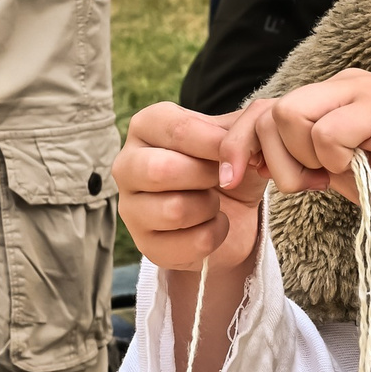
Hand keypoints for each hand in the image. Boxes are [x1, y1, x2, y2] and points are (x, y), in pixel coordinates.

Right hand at [114, 102, 261, 271]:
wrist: (233, 207)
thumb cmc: (227, 161)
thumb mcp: (239, 135)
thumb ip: (243, 130)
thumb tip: (236, 154)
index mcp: (146, 126)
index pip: (178, 130)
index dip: (217, 145)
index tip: (242, 153)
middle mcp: (127, 165)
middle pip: (161, 170)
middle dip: (206, 176)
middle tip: (223, 177)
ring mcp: (130, 208)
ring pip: (174, 210)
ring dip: (210, 207)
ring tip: (214, 200)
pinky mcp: (145, 245)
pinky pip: (190, 243)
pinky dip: (215, 234)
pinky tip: (211, 223)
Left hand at [220, 70, 370, 222]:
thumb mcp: (336, 170)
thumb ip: (300, 156)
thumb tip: (247, 159)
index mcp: (327, 98)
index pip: (261, 109)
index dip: (238, 143)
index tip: (235, 178)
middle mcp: (339, 85)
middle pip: (267, 113)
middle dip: (276, 162)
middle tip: (315, 183)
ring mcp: (359, 90)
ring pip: (289, 117)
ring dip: (304, 162)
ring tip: (337, 175)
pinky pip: (327, 134)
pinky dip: (335, 161)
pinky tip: (361, 167)